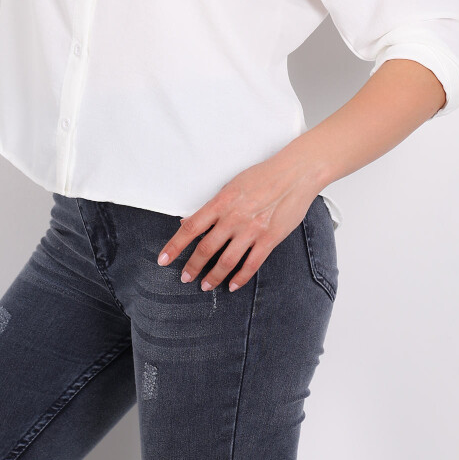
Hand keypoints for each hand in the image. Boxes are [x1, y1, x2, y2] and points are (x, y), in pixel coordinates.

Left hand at [156, 149, 317, 292]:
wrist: (294, 174)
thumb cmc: (263, 176)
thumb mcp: (231, 185)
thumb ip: (212, 206)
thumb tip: (189, 220)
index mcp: (221, 202)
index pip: (190, 228)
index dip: (174, 246)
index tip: (163, 259)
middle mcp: (233, 218)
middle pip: (205, 248)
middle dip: (192, 267)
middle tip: (185, 278)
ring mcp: (251, 230)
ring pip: (226, 261)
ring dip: (213, 276)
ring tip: (206, 285)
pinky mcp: (269, 239)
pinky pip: (251, 264)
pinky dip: (240, 277)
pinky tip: (233, 285)